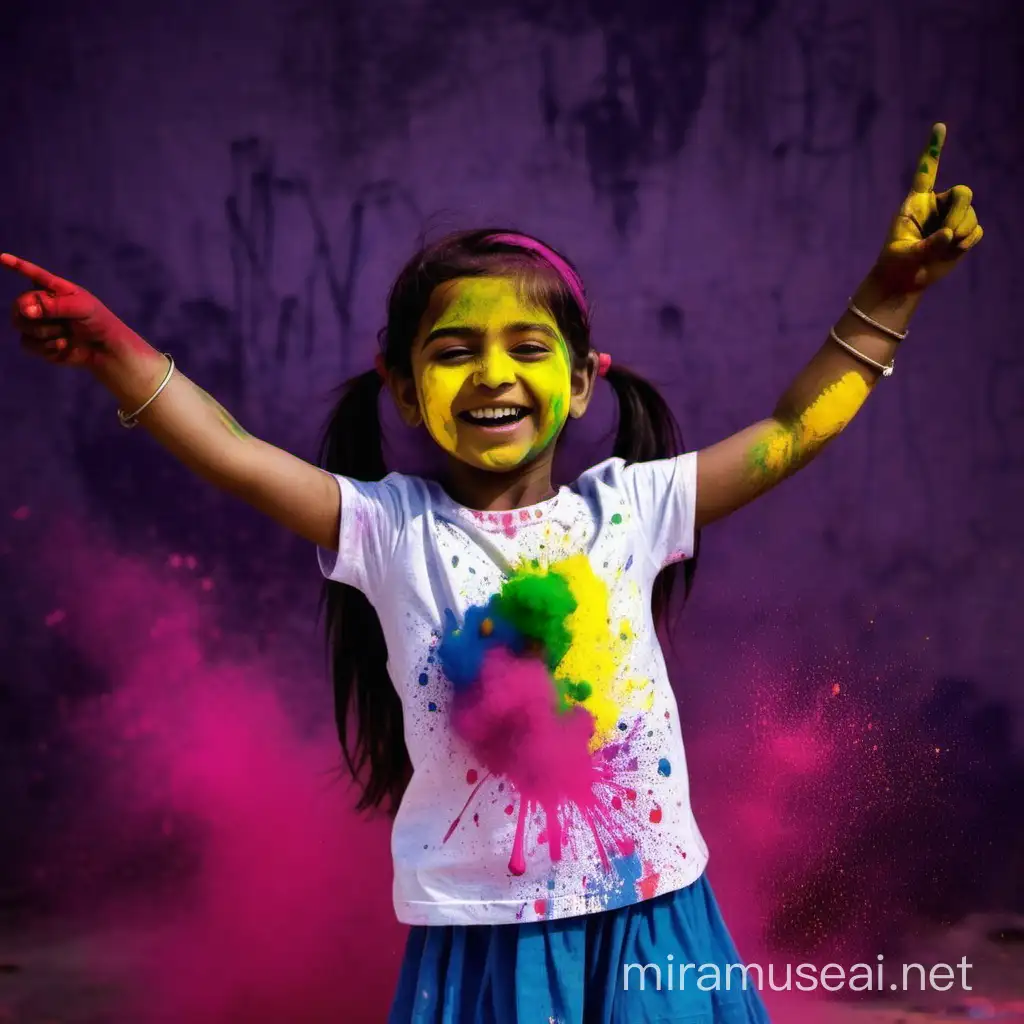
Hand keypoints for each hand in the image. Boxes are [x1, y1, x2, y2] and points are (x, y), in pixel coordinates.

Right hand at [2, 252, 127, 366]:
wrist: (105, 349)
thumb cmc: (97, 322)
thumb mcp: (82, 308)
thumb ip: (55, 306)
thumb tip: (26, 310)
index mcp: (54, 289)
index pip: (33, 275)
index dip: (17, 266)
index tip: (3, 258)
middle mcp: (41, 304)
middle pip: (19, 305)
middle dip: (35, 315)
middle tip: (59, 322)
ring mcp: (37, 323)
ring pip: (21, 325)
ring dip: (45, 332)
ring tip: (66, 333)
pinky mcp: (37, 343)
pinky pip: (27, 343)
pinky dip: (45, 347)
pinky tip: (63, 345)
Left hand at [873, 123, 982, 293]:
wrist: (905, 281)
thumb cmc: (896, 264)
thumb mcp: (904, 255)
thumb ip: (926, 245)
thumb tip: (949, 234)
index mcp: (915, 203)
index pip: (926, 171)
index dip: (933, 149)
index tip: (939, 126)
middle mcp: (936, 206)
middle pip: (963, 193)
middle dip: (960, 213)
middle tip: (948, 234)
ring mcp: (950, 218)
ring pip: (970, 215)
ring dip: (961, 233)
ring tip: (944, 248)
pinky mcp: (962, 233)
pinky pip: (976, 230)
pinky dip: (967, 242)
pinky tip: (953, 250)